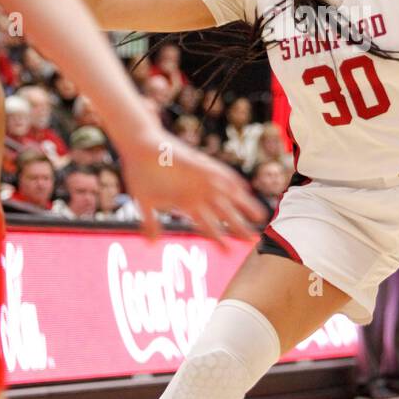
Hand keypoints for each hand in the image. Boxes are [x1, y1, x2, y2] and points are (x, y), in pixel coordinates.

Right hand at [120, 129, 267, 244]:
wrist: (138, 146)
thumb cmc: (140, 173)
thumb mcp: (145, 203)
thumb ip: (150, 223)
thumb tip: (151, 242)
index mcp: (186, 203)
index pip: (206, 225)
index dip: (219, 238)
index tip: (229, 252)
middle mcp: (196, 192)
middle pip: (223, 213)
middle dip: (239, 226)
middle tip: (254, 239)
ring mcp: (199, 177)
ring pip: (227, 194)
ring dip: (243, 204)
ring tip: (260, 215)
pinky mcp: (198, 163)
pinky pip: (217, 171)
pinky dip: (230, 178)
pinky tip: (243, 187)